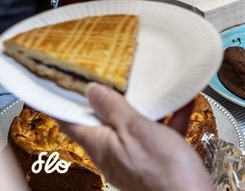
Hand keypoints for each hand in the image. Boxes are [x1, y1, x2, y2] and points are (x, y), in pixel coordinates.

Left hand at [60, 85, 213, 190]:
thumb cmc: (164, 171)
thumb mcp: (135, 129)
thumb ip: (112, 108)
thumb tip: (91, 91)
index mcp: (101, 145)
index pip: (71, 122)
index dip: (65, 101)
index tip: (64, 81)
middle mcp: (114, 155)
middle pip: (104, 121)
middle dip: (109, 97)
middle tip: (112, 72)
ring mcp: (135, 160)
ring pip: (134, 127)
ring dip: (143, 105)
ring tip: (149, 83)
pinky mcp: (157, 164)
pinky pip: (159, 136)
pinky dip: (168, 118)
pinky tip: (180, 102)